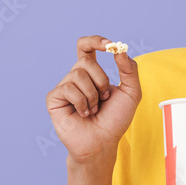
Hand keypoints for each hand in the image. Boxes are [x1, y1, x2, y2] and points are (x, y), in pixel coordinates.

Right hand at [46, 35, 141, 162]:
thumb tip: (120, 49)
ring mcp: (64, 87)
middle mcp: (75, 77)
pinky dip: (81, 103)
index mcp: (91, 73)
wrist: (103, 143)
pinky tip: (83, 114)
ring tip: (93, 110)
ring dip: (92, 95)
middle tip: (105, 99)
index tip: (110, 46)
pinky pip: (68, 89)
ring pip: (77, 74)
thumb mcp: (131, 93)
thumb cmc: (116, 120)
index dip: (96, 41)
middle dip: (101, 80)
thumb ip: (129, 70)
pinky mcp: (54, 99)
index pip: (87, 47)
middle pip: (86, 60)